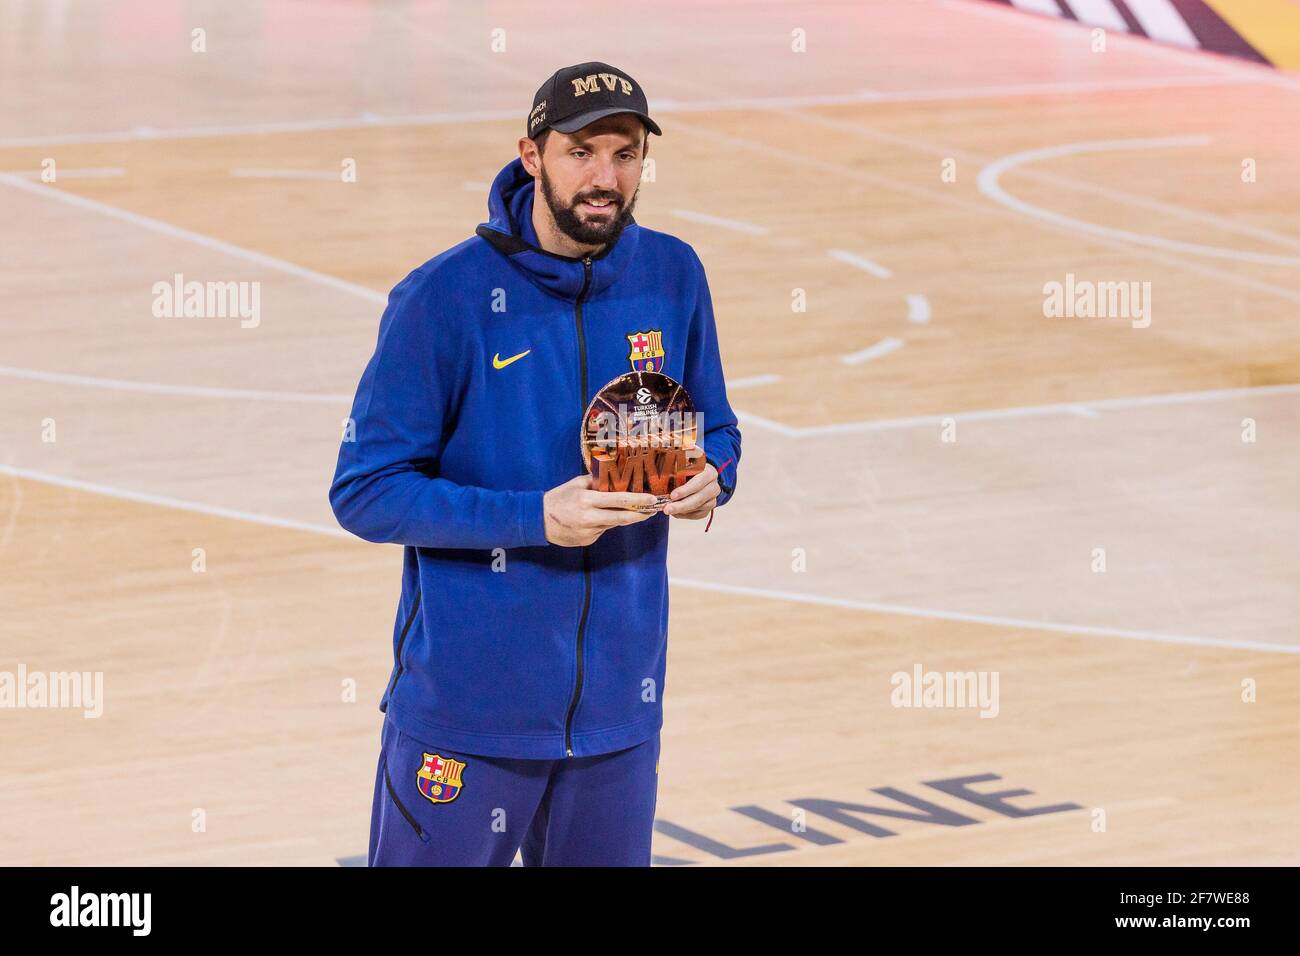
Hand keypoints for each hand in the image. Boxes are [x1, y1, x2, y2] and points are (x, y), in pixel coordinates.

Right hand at [543, 474, 659, 546]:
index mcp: (587, 500)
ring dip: (623, 518)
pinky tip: (596, 519)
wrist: (538, 520)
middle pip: (622, 518)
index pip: (618, 500)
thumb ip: (595, 482)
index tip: (652, 499)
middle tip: (653, 510)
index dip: (638, 501)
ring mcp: (588, 531)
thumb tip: (615, 476)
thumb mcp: (576, 484)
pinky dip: (604, 524)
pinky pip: (602, 531)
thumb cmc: (558, 498)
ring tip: (633, 511)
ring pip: (613, 524)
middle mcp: (589, 518)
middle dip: (640, 514)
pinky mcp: (587, 541)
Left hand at [662, 463, 719, 519]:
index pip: (699, 482)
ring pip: (699, 508)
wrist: (697, 476)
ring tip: (668, 510)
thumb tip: (665, 470)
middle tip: (667, 509)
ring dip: (682, 511)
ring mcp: (713, 499)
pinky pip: (697, 515)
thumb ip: (677, 466)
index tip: (672, 496)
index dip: (686, 490)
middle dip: (682, 505)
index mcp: (709, 472)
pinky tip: (675, 513)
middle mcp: (714, 486)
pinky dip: (685, 515)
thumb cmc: (688, 469)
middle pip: (700, 498)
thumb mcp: (683, 463)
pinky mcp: (709, 508)